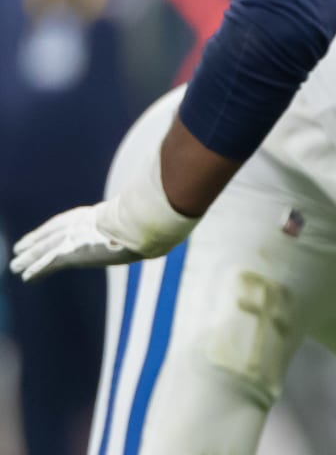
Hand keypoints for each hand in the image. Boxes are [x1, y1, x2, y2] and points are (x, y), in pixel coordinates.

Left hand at [10, 201, 155, 280]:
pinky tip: (26, 278)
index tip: (39, 236)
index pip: (63, 223)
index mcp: (91, 216)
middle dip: (33, 243)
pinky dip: (36, 271)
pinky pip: (48, 265)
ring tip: (15, 268)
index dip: (49, 230)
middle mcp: (76, 225)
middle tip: (18, 250)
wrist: (138, 225)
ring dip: (28, 260)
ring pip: (43, 251)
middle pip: (48, 235)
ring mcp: (72, 239)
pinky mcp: (69, 254)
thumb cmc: (144, 221)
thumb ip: (138, 219)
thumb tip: (161, 218)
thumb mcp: (139, 219)